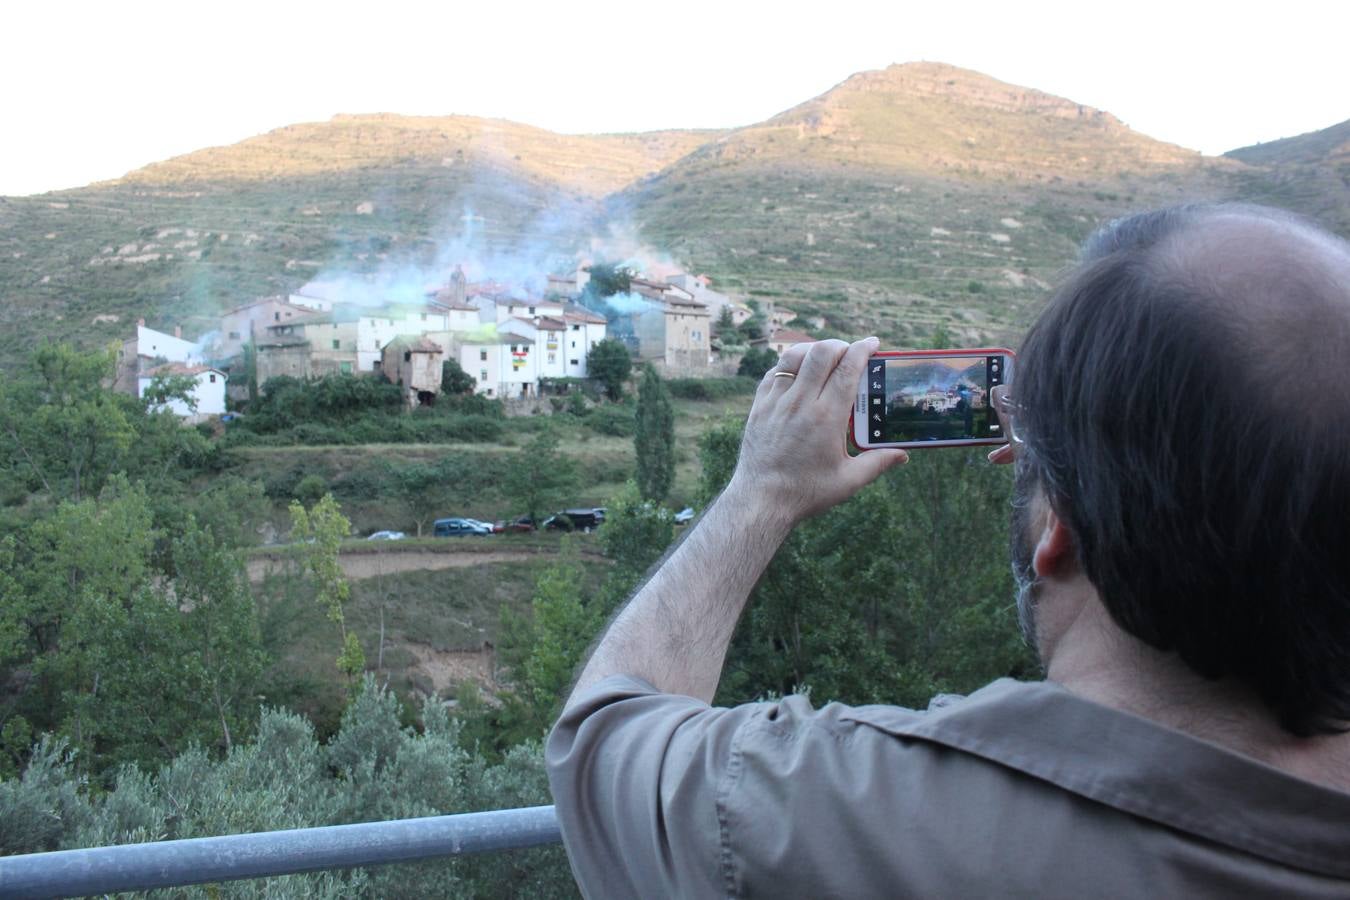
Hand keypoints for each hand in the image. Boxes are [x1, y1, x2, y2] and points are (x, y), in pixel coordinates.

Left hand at [726, 338, 908, 526]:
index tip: (873, 343)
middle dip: (841, 345)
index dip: (863, 349)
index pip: (848, 369)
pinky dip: (789, 365)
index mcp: (827, 417)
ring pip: (794, 356)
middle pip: (822, 353)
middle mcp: (801, 403)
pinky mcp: (759, 407)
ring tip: (825, 356)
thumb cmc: (807, 492)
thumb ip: (877, 463)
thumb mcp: (848, 481)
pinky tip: (799, 372)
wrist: (761, 500)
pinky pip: (774, 372)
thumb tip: (903, 454)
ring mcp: (776, 402)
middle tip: (851, 351)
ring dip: (813, 349)